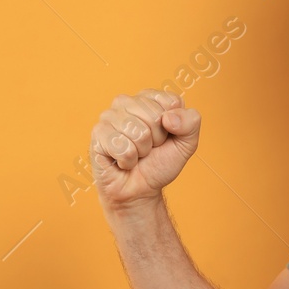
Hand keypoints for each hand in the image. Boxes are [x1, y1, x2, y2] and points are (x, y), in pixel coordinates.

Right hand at [91, 89, 201, 210]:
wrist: (140, 190)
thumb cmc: (159, 164)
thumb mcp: (186, 144)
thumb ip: (191, 122)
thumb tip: (169, 117)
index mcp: (149, 98)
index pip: (171, 102)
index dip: (173, 126)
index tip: (165, 136)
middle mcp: (127, 102)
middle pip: (154, 117)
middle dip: (156, 140)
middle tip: (148, 149)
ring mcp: (109, 115)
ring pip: (138, 132)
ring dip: (141, 151)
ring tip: (135, 154)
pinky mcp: (98, 133)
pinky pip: (122, 147)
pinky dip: (127, 161)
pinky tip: (122, 161)